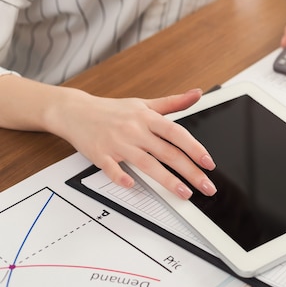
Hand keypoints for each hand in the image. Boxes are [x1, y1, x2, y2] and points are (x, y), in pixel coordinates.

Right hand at [55, 88, 216, 198]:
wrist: (75, 111)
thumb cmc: (112, 110)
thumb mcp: (144, 103)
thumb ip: (173, 103)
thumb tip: (197, 94)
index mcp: (147, 118)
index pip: (176, 133)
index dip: (194, 148)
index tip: (209, 162)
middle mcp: (135, 130)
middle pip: (167, 153)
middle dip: (190, 172)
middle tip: (206, 186)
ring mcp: (118, 143)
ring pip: (146, 163)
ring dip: (167, 180)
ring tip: (184, 193)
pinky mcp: (100, 154)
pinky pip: (112, 168)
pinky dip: (120, 176)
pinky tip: (132, 185)